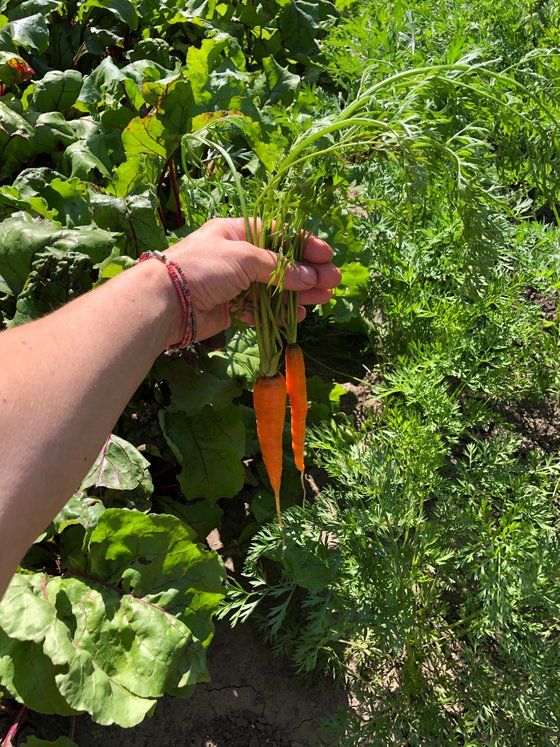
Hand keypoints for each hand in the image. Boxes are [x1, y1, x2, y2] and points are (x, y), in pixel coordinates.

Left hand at [165, 218, 340, 341]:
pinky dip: (279, 313)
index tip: (326, 256)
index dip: (303, 245)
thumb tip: (310, 277)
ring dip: (298, 294)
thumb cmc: (202, 267)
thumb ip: (279, 268)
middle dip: (308, 272)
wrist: (167, 301)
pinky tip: (297, 315)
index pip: (278, 235)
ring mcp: (234, 284)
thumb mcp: (243, 257)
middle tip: (332, 282)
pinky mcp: (230, 308)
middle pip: (280, 263)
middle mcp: (236, 256)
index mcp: (236, 232)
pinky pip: (261, 309)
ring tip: (323, 299)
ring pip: (274, 288)